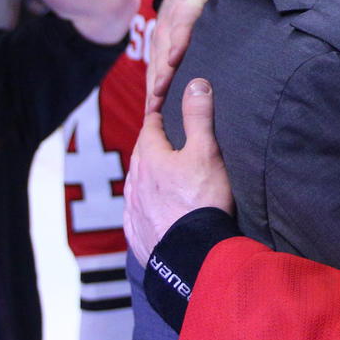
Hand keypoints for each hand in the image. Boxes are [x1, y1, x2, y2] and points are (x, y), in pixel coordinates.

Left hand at [124, 78, 234, 267]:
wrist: (193, 257)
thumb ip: (199, 116)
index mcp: (150, 157)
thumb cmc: (202, 201)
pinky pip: (136, 214)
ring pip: (136, 185)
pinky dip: (143, 207)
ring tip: (159, 176)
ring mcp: (133, 210)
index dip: (158, 115)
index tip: (164, 109)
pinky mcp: (137, 234)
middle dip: (152, 146)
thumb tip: (196, 83)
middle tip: (165, 141)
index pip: (150, 127)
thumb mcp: (206, 152)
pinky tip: (151, 211)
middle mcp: (136, 182)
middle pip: (141, 156)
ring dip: (146, 177)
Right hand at [146, 0, 220, 112]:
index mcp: (186, 6)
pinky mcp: (156, 54)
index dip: (179, 37)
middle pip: (164, 49)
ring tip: (155, 108)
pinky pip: (153, 73)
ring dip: (155, 85)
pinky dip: (152, 92)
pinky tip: (152, 111)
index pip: (182, 20)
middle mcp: (168, 24)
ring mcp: (160, 40)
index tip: (175, 57)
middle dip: (163, 71)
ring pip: (155, 64)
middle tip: (162, 91)